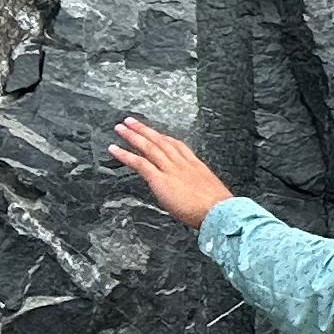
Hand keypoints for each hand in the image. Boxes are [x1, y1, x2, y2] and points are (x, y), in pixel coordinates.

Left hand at [110, 118, 233, 228]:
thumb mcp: (214, 195)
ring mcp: (171, 170)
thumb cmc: (219, 209)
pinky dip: (125, 155)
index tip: (158, 134)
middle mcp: (183, 164)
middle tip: (132, 121)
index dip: (166, 138)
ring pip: (149, 147)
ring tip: (120, 128)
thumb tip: (199, 198)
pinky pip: (139, 163)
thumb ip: (201, 192)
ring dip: (133, 136)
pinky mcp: (160, 179)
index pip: (179, 147)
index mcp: (197, 167)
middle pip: (161, 141)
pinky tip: (114, 149)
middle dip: (145, 130)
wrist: (218, 211)